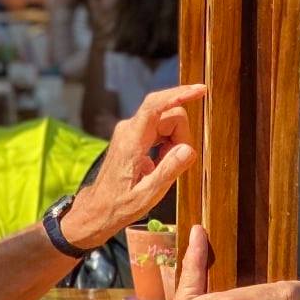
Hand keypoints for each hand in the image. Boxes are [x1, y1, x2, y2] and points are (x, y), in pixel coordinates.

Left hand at [63, 83, 203, 246]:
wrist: (98, 208)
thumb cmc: (119, 205)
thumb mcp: (147, 195)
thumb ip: (168, 171)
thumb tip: (188, 149)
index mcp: (131, 141)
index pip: (155, 106)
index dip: (179, 94)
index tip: (201, 90)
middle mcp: (129, 129)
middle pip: (170, 116)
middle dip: (181, 137)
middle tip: (174, 166)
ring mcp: (130, 130)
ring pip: (167, 123)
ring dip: (174, 144)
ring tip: (162, 169)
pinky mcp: (134, 135)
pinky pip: (161, 131)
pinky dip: (167, 146)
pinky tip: (159, 166)